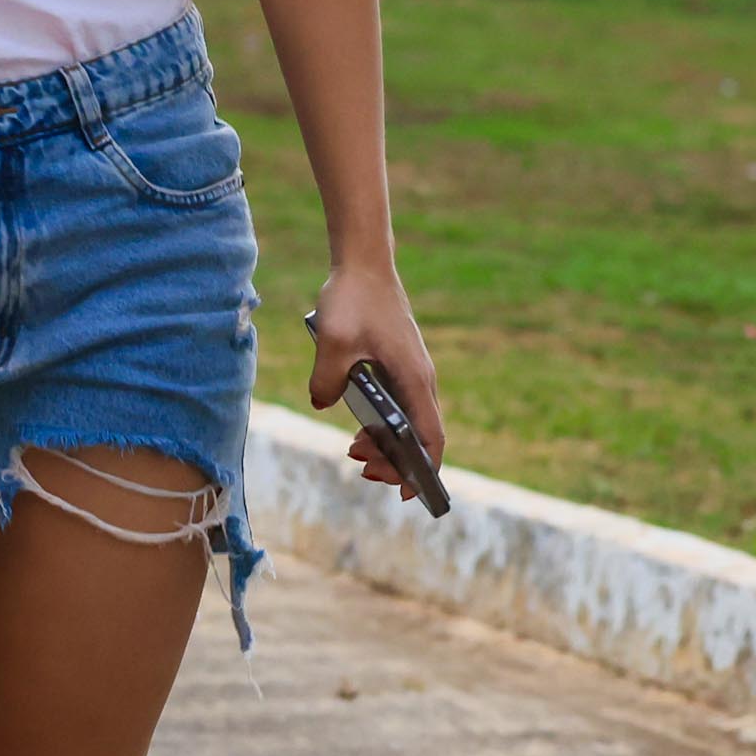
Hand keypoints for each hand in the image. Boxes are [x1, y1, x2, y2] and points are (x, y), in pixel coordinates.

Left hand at [301, 267, 446, 494]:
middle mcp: (420, 378)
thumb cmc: (353, 299)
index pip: (431, 436)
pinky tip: (357, 429)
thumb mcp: (333, 343)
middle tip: (361, 468)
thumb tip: (323, 405)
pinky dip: (381, 423)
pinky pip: (397, 405)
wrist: (363, 263)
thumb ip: (326, 381)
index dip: (423, 469)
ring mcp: (410, 371)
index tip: (406, 492)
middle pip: (421, 435)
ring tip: (353, 451)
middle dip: (395, 461)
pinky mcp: (397, 364)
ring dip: (385, 442)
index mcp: (414, 378)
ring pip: (408, 421)